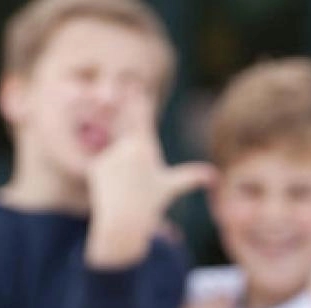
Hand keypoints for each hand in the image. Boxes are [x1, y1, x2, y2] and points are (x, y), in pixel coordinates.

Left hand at [85, 93, 217, 267]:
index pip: (143, 119)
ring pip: (112, 149)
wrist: (126, 222)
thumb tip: (215, 177)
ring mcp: (110, 155)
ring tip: (121, 168)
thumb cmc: (152, 204)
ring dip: (114, 154)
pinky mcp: (95, 165)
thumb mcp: (171, 187)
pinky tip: (111, 187)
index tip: (139, 85)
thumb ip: (191, 177)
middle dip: (122, 101)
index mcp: (147, 148)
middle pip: (124, 121)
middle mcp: (128, 147)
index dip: (141, 101)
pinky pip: (100, 163)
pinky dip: (106, 172)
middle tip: (121, 81)